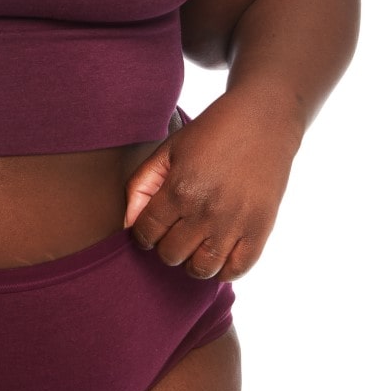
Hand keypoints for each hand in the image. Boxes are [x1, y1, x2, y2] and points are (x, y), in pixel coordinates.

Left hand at [123, 91, 299, 280]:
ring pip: (201, 270)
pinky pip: (236, 270)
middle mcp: (205, 211)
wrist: (261, 121)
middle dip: (165, 246)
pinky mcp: (260, 230)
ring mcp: (234, 224)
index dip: (143, 234)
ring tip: (195, 244)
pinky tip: (219, 251)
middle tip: (174, 232)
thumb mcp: (168, 150)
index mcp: (178, 189)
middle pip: (171, 255)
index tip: (150, 227)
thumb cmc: (210, 133)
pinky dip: (224, 268)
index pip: (146, 233)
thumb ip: (142, 185)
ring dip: (192, 261)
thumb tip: (129, 222)